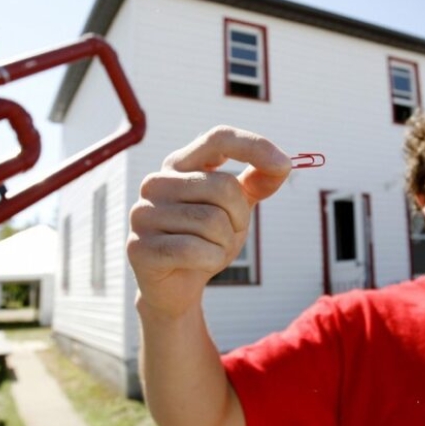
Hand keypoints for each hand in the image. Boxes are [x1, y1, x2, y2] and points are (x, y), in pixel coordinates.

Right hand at [127, 126, 290, 317]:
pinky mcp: (139, 247)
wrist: (176, 288)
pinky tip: (198, 265)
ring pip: (213, 222)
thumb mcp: (236, 209)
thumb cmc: (207, 240)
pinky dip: (211, 260)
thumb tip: (283, 164)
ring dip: (225, 244)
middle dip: (239, 218)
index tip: (285, 165)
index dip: (254, 147)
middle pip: (223, 187)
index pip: (219, 138)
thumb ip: (257, 183)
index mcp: (179, 164)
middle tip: (226, 235)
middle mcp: (156, 182)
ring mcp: (143, 213)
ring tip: (209, 251)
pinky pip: (196, 250)